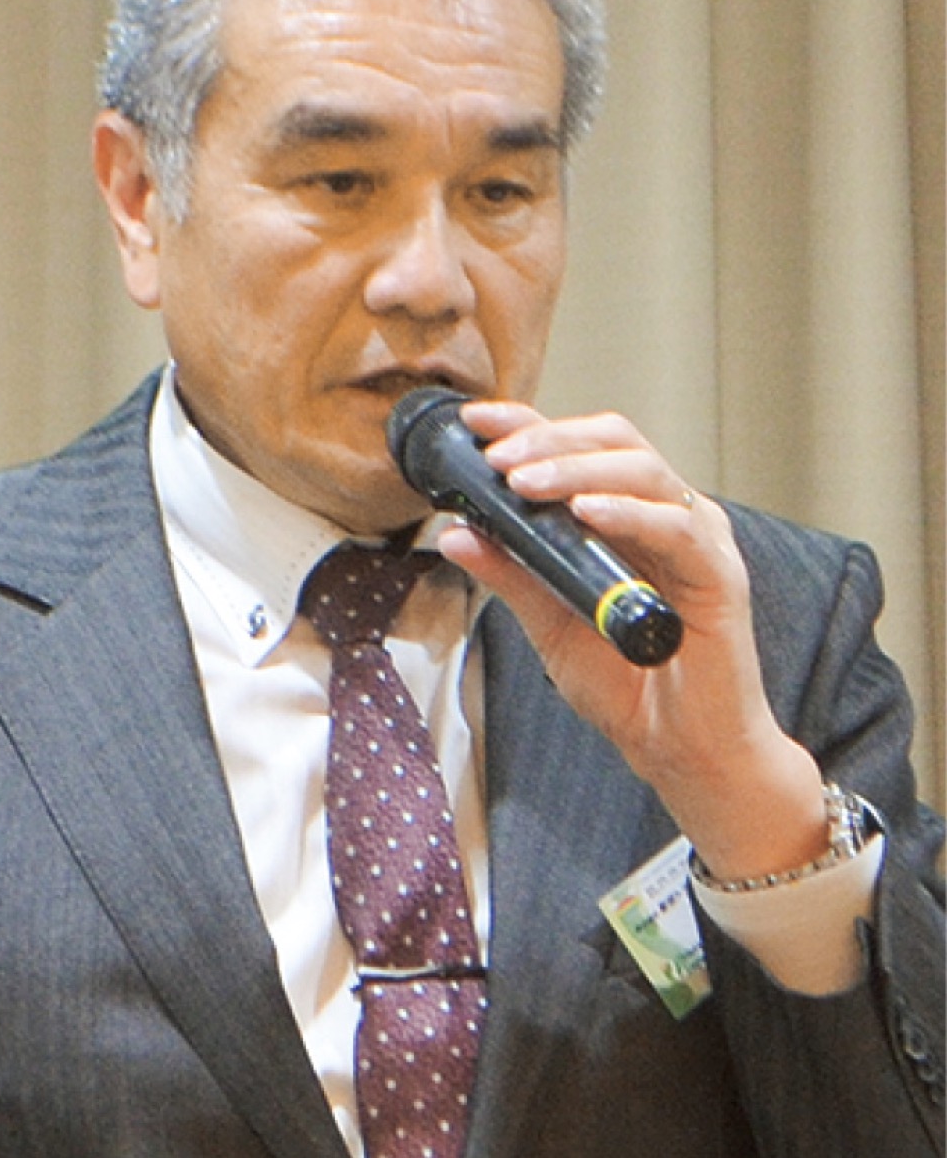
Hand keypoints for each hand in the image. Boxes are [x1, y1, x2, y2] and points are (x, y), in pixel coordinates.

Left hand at [436, 400, 827, 881]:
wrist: (682, 752)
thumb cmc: (628, 685)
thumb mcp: (548, 623)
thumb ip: (510, 574)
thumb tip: (454, 532)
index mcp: (627, 516)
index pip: (578, 447)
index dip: (528, 424)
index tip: (474, 421)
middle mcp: (665, 515)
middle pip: (613, 441)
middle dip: (548, 439)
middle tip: (498, 457)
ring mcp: (697, 539)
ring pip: (642, 470)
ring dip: (576, 469)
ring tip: (524, 482)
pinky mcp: (719, 574)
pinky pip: (677, 526)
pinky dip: (628, 512)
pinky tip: (585, 512)